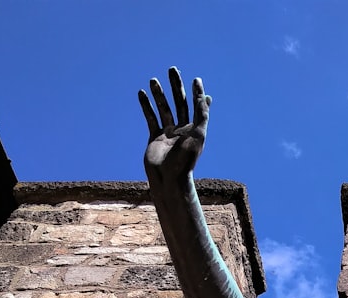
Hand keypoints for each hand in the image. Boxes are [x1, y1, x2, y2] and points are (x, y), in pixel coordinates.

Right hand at [139, 67, 210, 181]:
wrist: (169, 178)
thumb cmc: (186, 159)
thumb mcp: (198, 135)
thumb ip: (201, 115)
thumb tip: (205, 96)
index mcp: (195, 129)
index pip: (196, 105)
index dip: (196, 92)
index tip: (196, 78)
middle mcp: (182, 129)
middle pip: (179, 102)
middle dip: (176, 86)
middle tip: (172, 69)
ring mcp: (168, 133)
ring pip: (164, 108)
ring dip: (159, 94)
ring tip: (153, 79)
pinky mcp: (155, 137)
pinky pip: (151, 118)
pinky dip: (146, 106)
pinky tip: (142, 93)